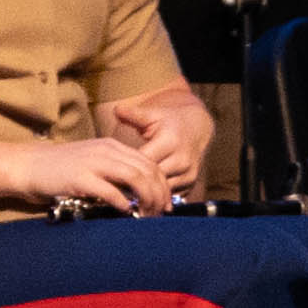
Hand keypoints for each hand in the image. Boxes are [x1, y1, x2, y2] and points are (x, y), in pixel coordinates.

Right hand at [0, 137, 167, 215]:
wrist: (27, 165)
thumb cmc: (59, 169)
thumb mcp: (92, 162)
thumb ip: (113, 173)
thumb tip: (136, 195)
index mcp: (111, 146)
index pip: (149, 163)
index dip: (162, 185)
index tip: (165, 204)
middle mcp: (106, 151)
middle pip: (147, 170)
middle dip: (159, 194)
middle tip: (160, 213)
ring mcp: (93, 163)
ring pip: (135, 177)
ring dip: (146, 199)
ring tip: (148, 215)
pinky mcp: (80, 178)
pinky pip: (110, 190)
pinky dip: (123, 203)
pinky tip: (127, 212)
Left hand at [96, 86, 213, 197]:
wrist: (197, 129)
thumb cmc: (169, 121)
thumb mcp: (153, 115)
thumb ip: (134, 115)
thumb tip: (116, 109)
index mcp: (170, 141)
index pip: (144, 161)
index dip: (127, 168)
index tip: (111, 172)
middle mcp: (182, 159)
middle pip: (152, 179)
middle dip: (133, 184)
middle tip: (114, 188)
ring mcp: (188, 173)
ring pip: (161, 191)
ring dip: (145, 194)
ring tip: (125, 195)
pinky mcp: (190, 183)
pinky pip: (169, 196)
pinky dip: (155, 198)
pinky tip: (141, 197)